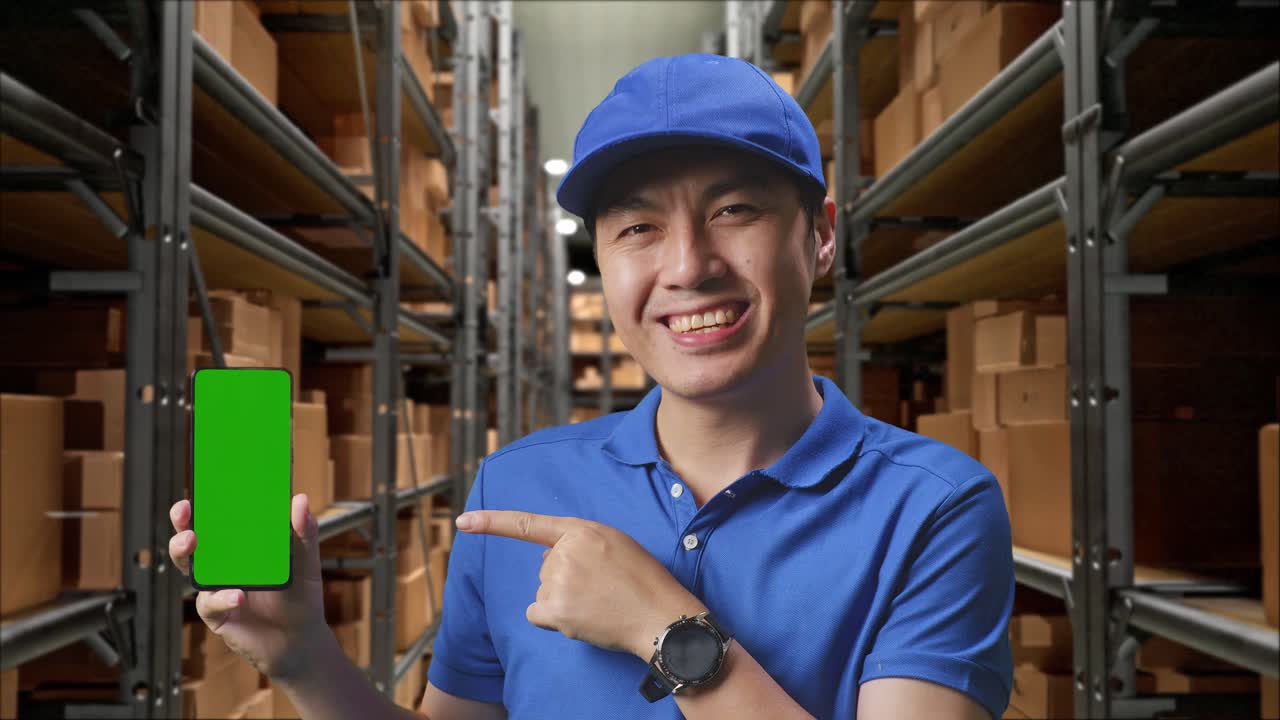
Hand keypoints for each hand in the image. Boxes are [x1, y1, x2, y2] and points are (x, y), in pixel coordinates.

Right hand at [167, 494, 329, 679]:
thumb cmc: (301, 596)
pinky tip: (237, 595)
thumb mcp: (306, 561)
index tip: (200, 487)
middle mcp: (223, 563)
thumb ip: (304, 533)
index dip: (206, 503)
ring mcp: (216, 586)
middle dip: (183, 522)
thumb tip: (299, 500)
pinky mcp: (216, 612)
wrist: (300, 639)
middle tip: (184, 511)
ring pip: (189, 566)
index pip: (219, 520)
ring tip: (192, 541)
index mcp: (242, 546)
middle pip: (193, 538)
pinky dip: (222, 597)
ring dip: (184, 551)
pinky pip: (210, 601)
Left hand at [456, 510, 705, 659]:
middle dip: (565, 578)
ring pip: (543, 592)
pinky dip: (553, 620)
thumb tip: (550, 560)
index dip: (491, 523)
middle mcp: (564, 552)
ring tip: (598, 603)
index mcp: (581, 530)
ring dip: (564, 601)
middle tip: (601, 588)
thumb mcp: (615, 543)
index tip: (462, 522)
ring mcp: (557, 581)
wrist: (659, 615)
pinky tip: (582, 618)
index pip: (528, 524)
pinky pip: (537, 614)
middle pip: (545, 567)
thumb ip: (581, 542)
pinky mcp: (554, 609)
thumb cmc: (642, 580)